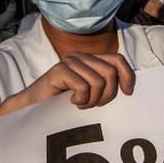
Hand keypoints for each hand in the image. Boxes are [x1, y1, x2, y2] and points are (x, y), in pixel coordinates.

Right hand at [19, 52, 134, 109]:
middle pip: (110, 72)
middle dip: (107, 94)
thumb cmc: (63, 101)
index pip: (118, 60)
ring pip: (98, 82)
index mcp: (90, 59)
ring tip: (80, 104)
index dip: (127, 76)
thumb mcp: (89, 92)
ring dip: (91, 100)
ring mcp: (69, 61)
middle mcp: (80, 56)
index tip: (127, 93)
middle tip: (94, 104)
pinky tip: (71, 102)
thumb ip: (105, 84)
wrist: (34, 106)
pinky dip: (80, 100)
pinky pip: (82, 87)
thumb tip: (129, 87)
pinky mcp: (59, 70)